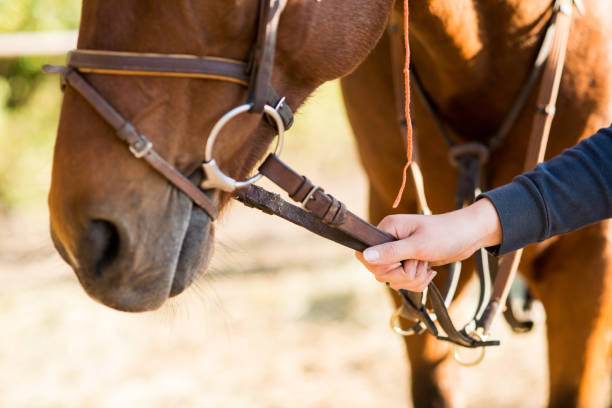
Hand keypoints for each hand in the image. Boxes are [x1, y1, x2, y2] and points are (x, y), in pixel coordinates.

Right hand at [356, 198, 501, 291]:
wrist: (469, 236)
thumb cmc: (446, 234)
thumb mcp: (418, 246)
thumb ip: (391, 252)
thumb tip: (365, 256)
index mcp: (387, 229)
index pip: (367, 256)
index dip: (383, 267)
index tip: (402, 264)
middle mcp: (390, 239)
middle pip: (380, 272)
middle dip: (403, 275)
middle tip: (420, 263)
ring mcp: (399, 252)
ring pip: (393, 279)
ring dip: (412, 279)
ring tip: (427, 266)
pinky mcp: (409, 262)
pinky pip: (404, 281)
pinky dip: (417, 281)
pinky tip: (429, 271)